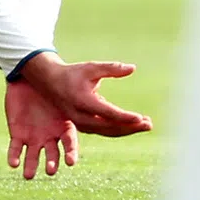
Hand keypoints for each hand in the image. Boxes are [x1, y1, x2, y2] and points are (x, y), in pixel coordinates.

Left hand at [5, 80, 78, 179]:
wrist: (27, 78)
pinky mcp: (17, 134)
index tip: (70, 162)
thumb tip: (98, 94)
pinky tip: (13, 163)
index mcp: (64, 128)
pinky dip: (13, 156)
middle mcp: (50, 137)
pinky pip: (15, 148)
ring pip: (32, 156)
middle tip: (50, 170)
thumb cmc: (48, 84)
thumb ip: (74, 98)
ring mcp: (33, 137)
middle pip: (52, 154)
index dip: (70, 153)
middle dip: (51, 163)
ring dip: (31, 166)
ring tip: (28, 175)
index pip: (70, 144)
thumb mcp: (62, 92)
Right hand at [19, 52, 152, 137]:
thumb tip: (132, 68)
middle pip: (110, 126)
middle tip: (149, 124)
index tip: (141, 118)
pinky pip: (103, 131)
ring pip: (107, 131)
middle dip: (131, 126)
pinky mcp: (82, 126)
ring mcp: (80, 123)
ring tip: (145, 125)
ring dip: (127, 130)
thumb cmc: (73, 73)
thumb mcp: (91, 67)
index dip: (125, 117)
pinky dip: (118, 130)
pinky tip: (131, 126)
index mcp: (83, 101)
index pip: (108, 113)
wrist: (50, 82)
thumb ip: (111, 68)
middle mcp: (81, 115)